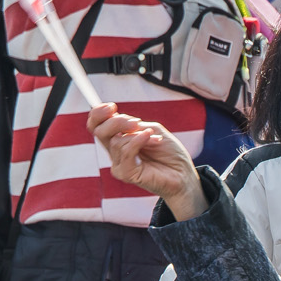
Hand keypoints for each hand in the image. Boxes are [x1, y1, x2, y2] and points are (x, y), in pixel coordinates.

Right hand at [87, 102, 203, 218]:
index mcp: (118, 139)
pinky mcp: (126, 174)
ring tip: (155, 137)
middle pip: (99, 131)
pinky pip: (126, 152)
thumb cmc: (169, 152)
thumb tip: (116, 119)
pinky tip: (151, 138)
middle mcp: (115, 152)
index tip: (111, 106)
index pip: (96, 125)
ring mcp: (119, 164)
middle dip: (116, 121)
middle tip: (136, 122)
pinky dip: (138, 141)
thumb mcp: (151, 130)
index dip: (97, 113)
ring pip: (116, 141)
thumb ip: (132, 125)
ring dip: (137, 134)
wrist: (183, 173)